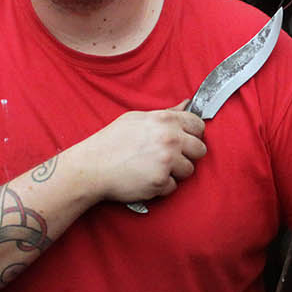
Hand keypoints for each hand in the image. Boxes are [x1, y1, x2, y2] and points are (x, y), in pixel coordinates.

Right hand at [74, 106, 206, 203]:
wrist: (91, 167)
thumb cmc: (111, 142)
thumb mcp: (137, 119)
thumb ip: (166, 113)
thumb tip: (187, 104)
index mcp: (165, 120)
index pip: (199, 125)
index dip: (193, 134)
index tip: (185, 141)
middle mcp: (170, 138)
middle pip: (200, 150)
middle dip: (188, 155)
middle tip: (169, 158)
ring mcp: (167, 160)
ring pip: (189, 170)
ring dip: (175, 172)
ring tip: (154, 168)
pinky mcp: (161, 181)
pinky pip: (173, 187)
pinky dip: (162, 186)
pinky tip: (146, 179)